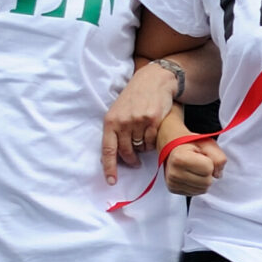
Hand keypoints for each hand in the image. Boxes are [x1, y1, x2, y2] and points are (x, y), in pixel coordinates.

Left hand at [100, 62, 180, 181]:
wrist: (153, 80)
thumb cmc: (134, 97)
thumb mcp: (118, 111)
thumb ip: (115, 130)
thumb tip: (116, 156)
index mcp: (110, 121)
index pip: (107, 149)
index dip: (109, 167)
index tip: (111, 181)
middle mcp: (123, 122)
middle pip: (126, 152)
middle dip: (131, 160)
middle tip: (135, 163)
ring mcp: (139, 121)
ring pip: (141, 148)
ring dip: (143, 149)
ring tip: (144, 140)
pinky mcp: (154, 120)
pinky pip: (153, 141)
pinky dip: (153, 143)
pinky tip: (153, 135)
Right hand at [165, 137, 225, 197]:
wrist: (173, 148)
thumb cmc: (191, 145)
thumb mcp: (208, 144)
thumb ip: (218, 157)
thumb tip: (217, 175)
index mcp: (180, 158)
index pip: (208, 169)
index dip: (210, 162)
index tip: (201, 156)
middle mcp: (173, 173)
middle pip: (206, 182)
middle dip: (208, 173)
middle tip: (199, 164)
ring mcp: (172, 183)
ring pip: (202, 190)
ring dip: (204, 180)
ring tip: (195, 169)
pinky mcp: (173, 189)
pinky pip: (195, 193)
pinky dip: (197, 185)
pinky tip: (191, 175)